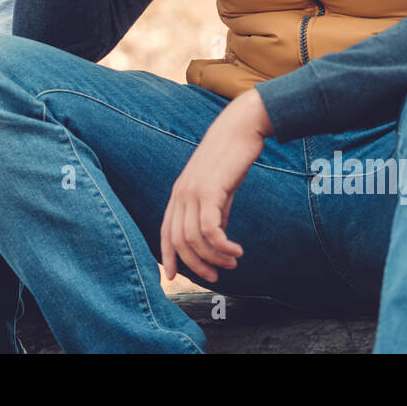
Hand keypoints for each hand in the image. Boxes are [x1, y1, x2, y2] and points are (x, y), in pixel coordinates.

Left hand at [159, 87, 273, 283]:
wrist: (240, 128)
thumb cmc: (230, 158)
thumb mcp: (219, 190)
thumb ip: (215, 212)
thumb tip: (216, 238)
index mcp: (179, 194)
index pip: (165, 231)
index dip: (167, 256)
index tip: (172, 277)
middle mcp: (180, 194)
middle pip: (179, 241)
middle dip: (197, 265)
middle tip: (217, 275)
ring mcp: (192, 192)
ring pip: (195, 239)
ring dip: (215, 257)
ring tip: (232, 262)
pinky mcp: (209, 190)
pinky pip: (210, 229)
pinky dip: (223, 246)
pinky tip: (236, 250)